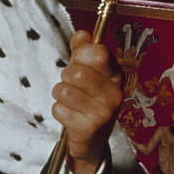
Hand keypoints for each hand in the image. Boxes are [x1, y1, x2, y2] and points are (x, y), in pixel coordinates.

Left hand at [51, 30, 123, 173]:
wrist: (92, 140)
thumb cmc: (88, 100)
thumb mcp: (88, 73)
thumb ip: (83, 51)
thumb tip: (82, 34)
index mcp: (116, 75)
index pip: (97, 52)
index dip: (80, 55)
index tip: (78, 61)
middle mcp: (115, 93)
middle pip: (75, 72)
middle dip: (65, 77)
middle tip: (72, 86)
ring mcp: (104, 111)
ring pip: (63, 90)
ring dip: (60, 95)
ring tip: (71, 102)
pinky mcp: (90, 127)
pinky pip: (58, 109)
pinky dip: (59, 112)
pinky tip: (71, 117)